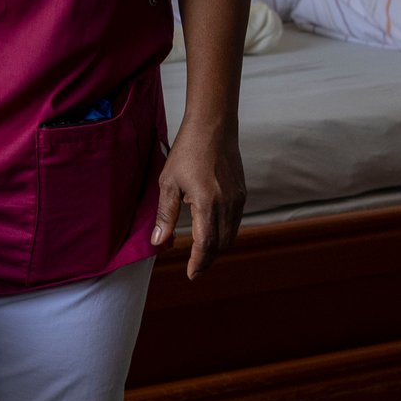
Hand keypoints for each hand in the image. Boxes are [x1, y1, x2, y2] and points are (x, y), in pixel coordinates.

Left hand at [151, 121, 244, 279]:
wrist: (213, 126)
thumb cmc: (187, 151)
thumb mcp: (168, 182)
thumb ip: (165, 214)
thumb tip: (159, 242)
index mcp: (207, 202)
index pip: (205, 243)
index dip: (198, 262)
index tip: (190, 274)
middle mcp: (227, 204)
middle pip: (220, 244)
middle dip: (207, 260)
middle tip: (194, 269)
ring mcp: (237, 199)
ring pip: (230, 235)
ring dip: (217, 249)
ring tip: (201, 255)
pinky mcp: (242, 193)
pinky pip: (235, 222)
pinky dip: (224, 234)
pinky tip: (211, 233)